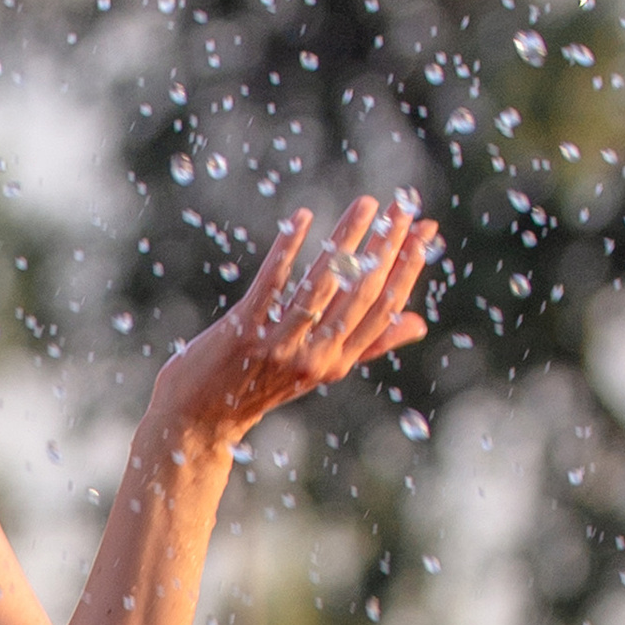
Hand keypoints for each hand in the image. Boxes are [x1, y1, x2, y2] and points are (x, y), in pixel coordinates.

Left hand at [149, 194, 435, 455]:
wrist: (199, 420)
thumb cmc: (260, 385)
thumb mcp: (319, 369)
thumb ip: (368, 344)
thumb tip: (417, 323)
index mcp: (338, 361)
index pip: (384, 309)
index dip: (408, 268)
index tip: (425, 231)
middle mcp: (315, 355)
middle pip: (361, 293)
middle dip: (387, 247)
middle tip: (403, 207)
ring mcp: (279, 344)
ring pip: (323, 283)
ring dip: (347, 239)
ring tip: (368, 205)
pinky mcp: (244, 331)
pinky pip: (271, 283)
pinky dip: (288, 249)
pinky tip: (304, 218)